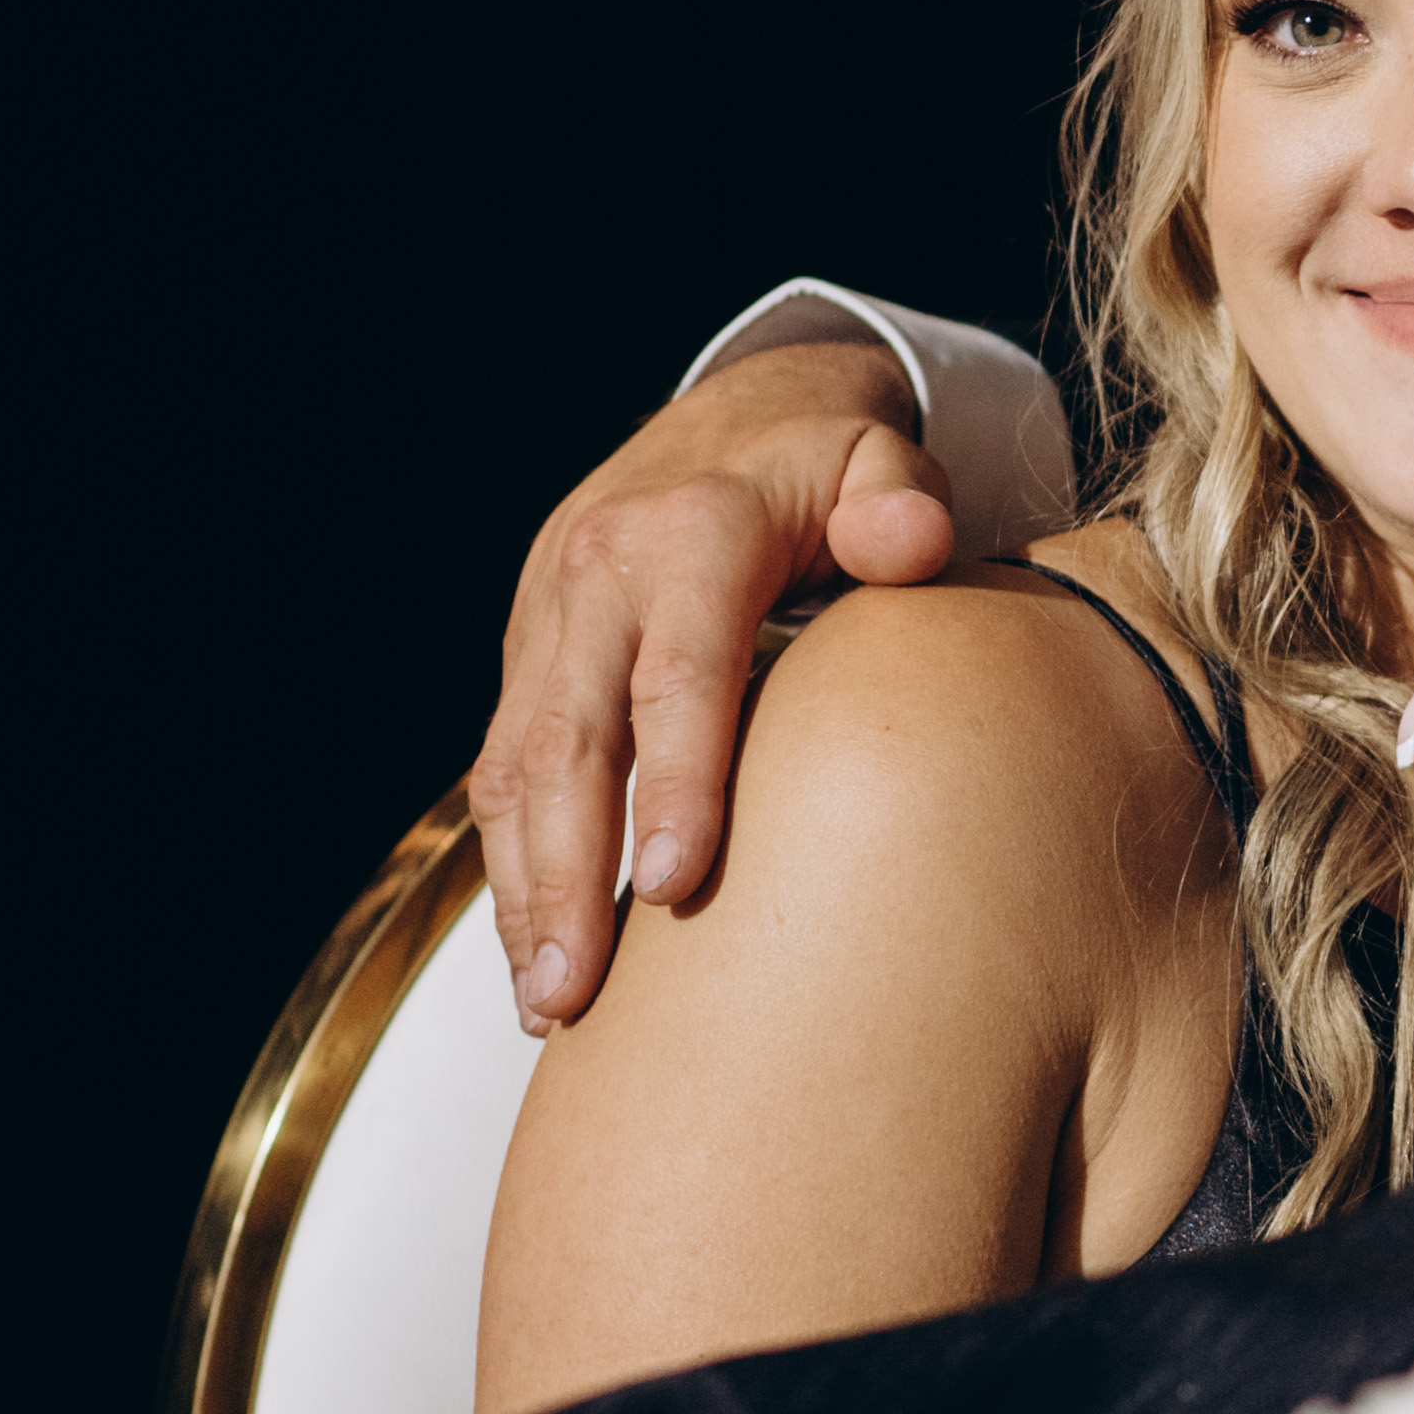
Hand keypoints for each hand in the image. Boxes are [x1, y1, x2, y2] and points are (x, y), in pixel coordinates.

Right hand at [470, 339, 965, 1024]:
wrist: (735, 411)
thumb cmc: (829, 463)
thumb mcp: (883, 457)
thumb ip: (901, 501)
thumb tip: (911, 547)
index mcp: (693, 532)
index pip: (679, 671)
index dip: (676, 781)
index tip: (680, 886)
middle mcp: (601, 573)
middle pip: (570, 739)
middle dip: (566, 873)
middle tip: (578, 992)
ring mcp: (550, 617)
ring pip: (515, 765)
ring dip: (523, 887)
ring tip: (551, 1002)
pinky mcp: (528, 653)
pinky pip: (502, 766)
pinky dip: (511, 860)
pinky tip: (536, 946)